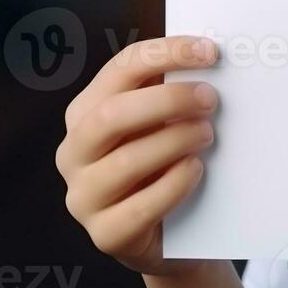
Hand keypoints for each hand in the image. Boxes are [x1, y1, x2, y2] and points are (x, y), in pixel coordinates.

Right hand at [56, 36, 219, 274]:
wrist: (172, 236)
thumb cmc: (167, 164)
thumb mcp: (165, 123)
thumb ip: (174, 94)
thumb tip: (212, 59)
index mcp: (86, 112)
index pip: (120, 69)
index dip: (165, 54)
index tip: (210, 51)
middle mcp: (74, 152)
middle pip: (111, 114)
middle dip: (168, 100)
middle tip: (211, 100)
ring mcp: (84, 196)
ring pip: (126, 161)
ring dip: (175, 141)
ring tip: (209, 135)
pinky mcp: (104, 235)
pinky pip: (139, 207)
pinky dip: (174, 184)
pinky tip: (196, 170)